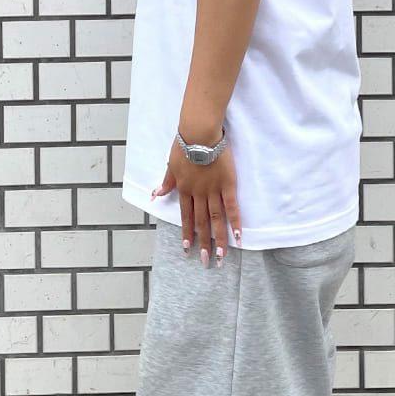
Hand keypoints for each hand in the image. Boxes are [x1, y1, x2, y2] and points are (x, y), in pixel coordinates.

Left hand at [152, 128, 241, 266]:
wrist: (199, 133)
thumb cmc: (184, 144)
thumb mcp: (171, 164)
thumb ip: (166, 182)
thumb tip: (156, 195)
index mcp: (184, 189)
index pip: (185, 216)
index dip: (187, 233)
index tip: (187, 249)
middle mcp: (198, 194)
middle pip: (201, 222)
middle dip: (203, 243)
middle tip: (205, 262)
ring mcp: (213, 190)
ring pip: (215, 219)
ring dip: (218, 239)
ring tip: (220, 257)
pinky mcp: (227, 184)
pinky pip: (232, 207)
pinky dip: (235, 222)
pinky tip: (238, 237)